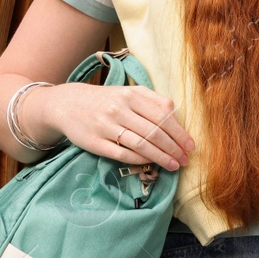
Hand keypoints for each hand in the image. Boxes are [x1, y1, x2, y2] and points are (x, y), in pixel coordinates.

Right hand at [37, 82, 196, 171]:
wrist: (68, 104)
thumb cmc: (105, 100)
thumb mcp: (128, 92)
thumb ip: (152, 100)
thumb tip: (176, 116)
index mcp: (131, 94)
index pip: (163, 115)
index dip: (179, 132)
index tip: (190, 145)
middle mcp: (119, 109)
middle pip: (154, 132)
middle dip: (174, 148)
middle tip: (185, 159)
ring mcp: (106, 126)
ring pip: (141, 145)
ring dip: (162, 157)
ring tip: (174, 165)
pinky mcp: (96, 143)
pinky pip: (123, 154)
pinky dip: (141, 160)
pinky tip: (152, 163)